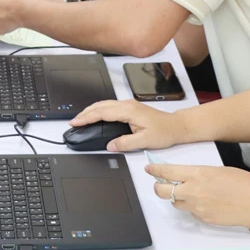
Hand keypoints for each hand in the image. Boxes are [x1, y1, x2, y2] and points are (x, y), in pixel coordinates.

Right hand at [69, 99, 187, 151]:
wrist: (176, 126)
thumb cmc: (164, 132)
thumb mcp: (144, 141)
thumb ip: (125, 143)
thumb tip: (110, 145)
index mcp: (128, 111)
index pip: (102, 113)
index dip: (87, 117)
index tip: (76, 122)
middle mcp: (127, 105)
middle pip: (100, 105)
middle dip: (84, 113)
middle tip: (73, 121)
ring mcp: (128, 104)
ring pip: (104, 104)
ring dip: (90, 110)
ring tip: (80, 118)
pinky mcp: (129, 107)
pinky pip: (109, 105)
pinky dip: (98, 109)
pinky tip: (95, 114)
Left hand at [146, 164, 249, 232]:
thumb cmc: (245, 184)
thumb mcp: (220, 170)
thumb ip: (201, 173)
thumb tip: (190, 176)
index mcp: (197, 174)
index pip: (166, 172)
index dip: (154, 170)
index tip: (149, 168)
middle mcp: (192, 191)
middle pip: (161, 191)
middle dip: (158, 186)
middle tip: (160, 183)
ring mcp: (196, 207)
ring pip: (174, 202)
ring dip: (175, 197)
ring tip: (186, 193)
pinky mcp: (202, 218)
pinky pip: (190, 212)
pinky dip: (191, 206)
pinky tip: (203, 203)